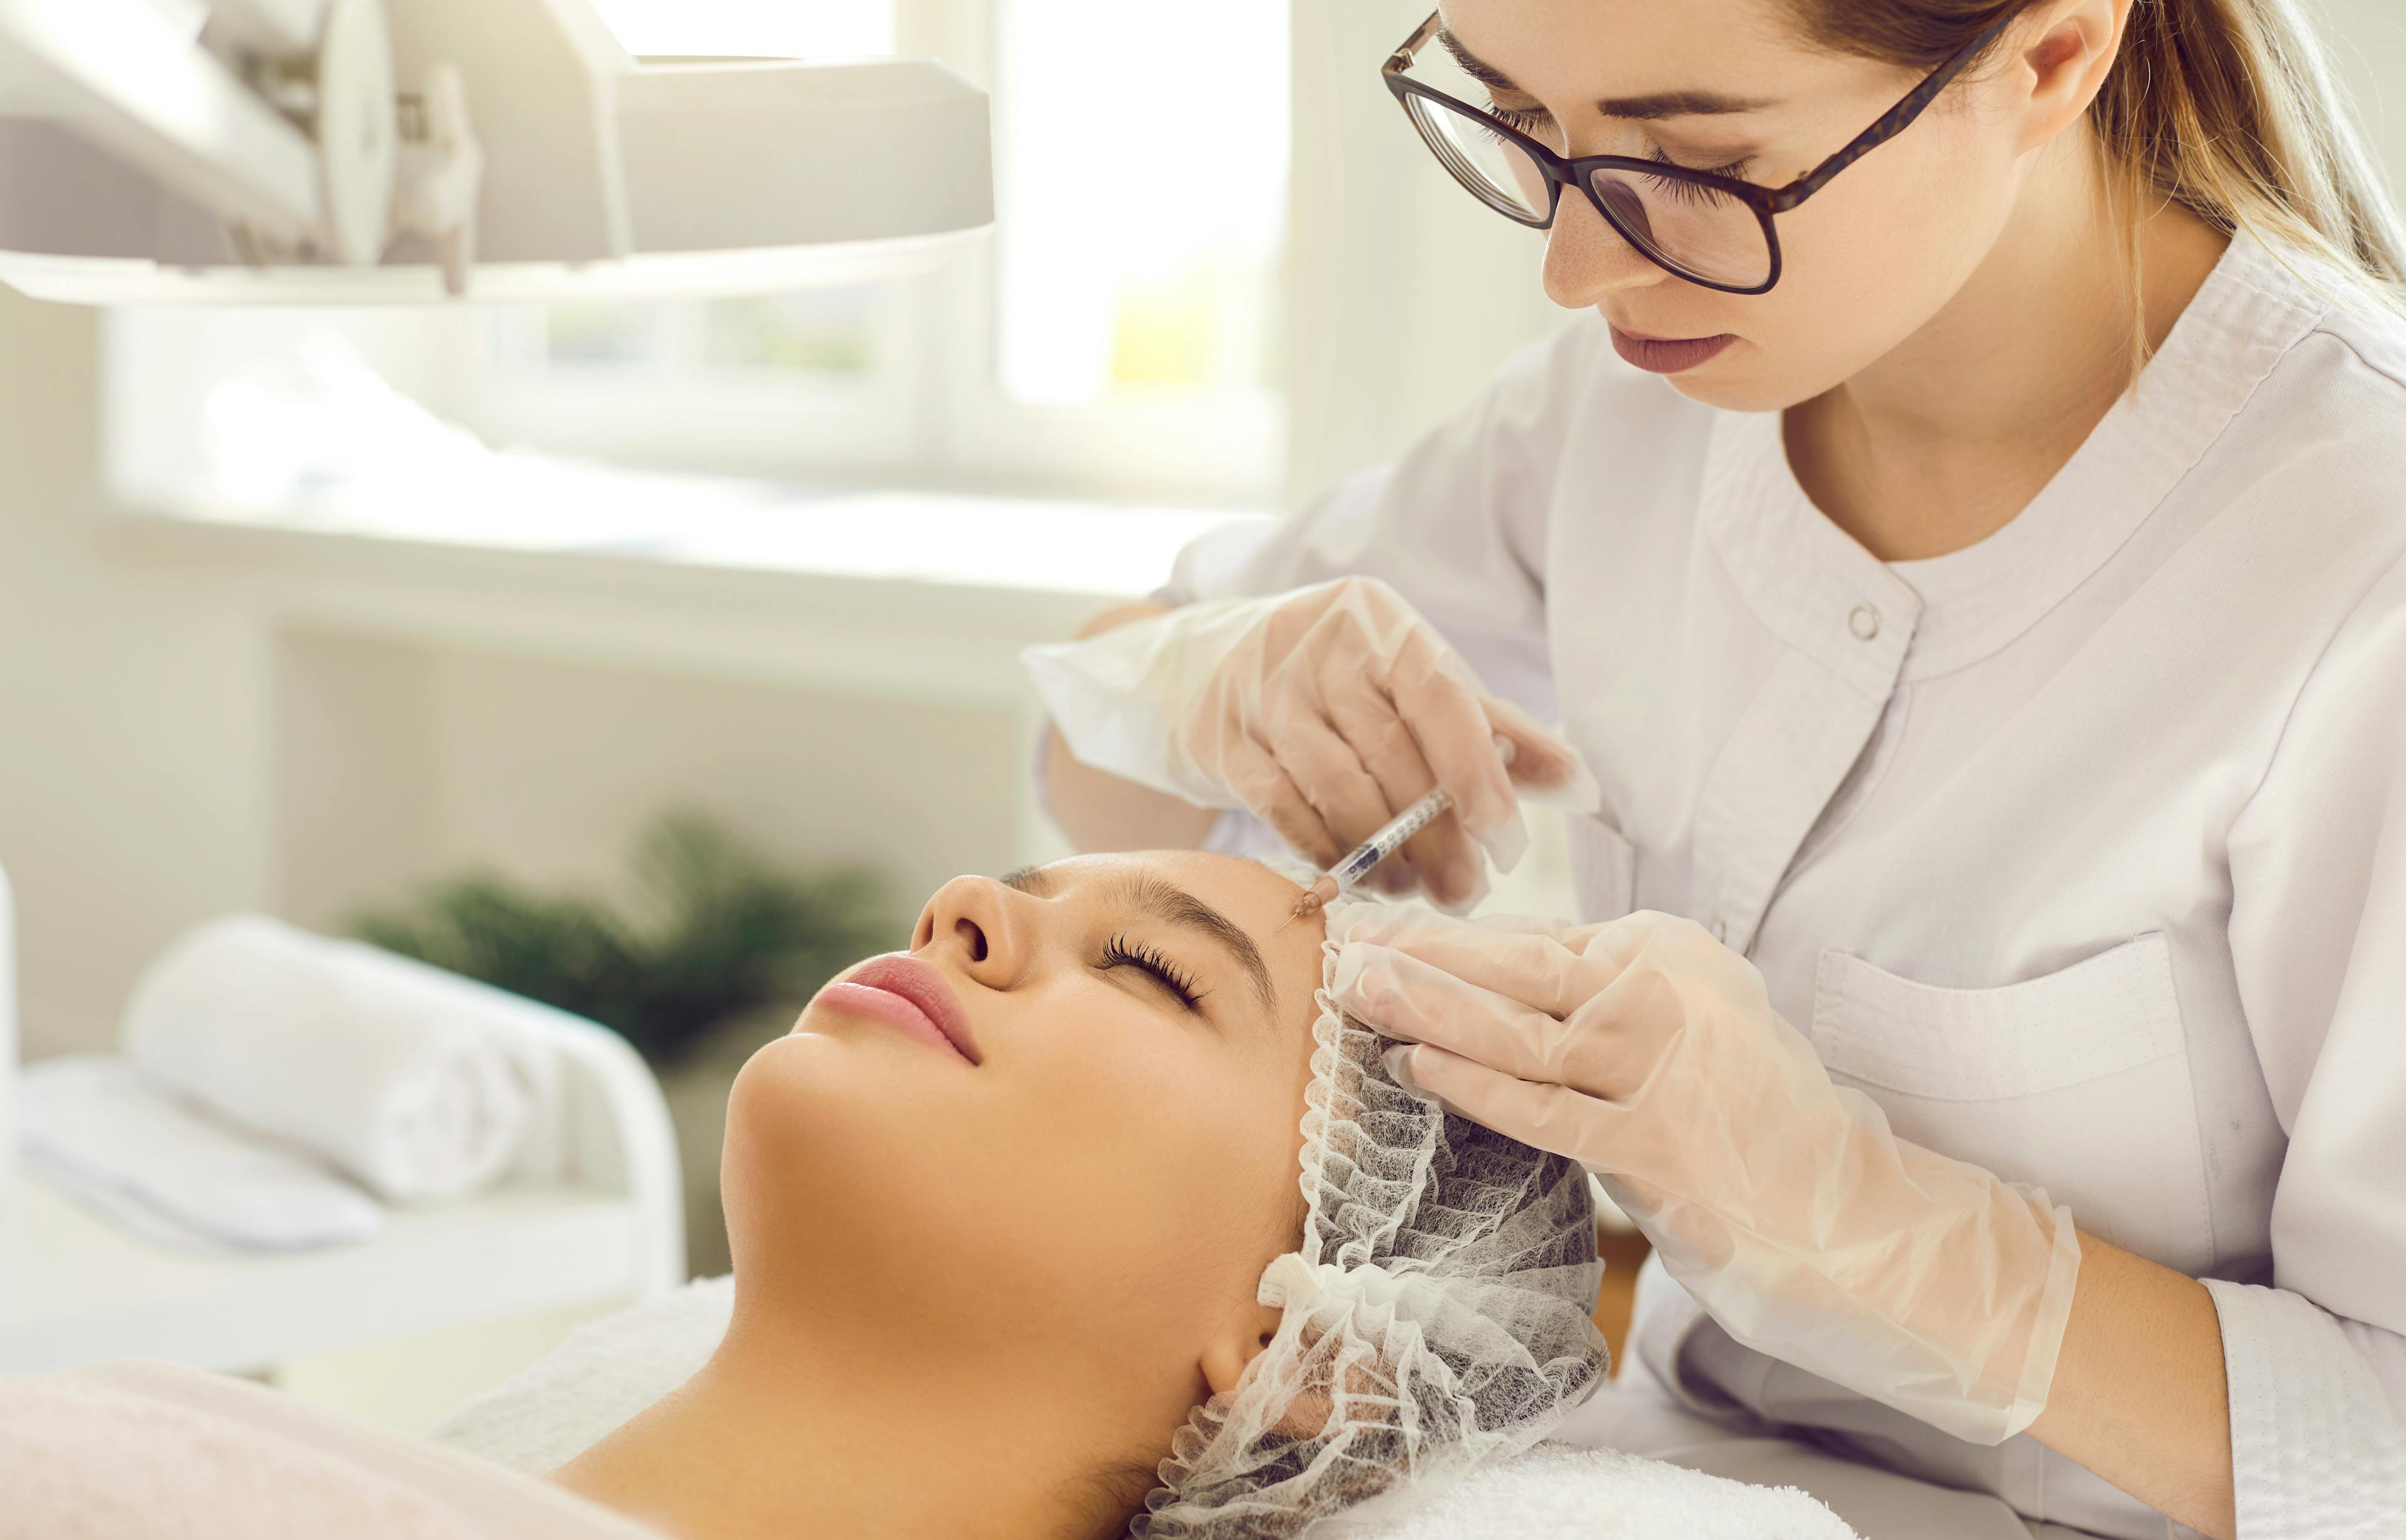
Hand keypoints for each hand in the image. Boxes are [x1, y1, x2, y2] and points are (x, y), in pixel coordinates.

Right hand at [1026, 578, 1594, 905]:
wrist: (1206, 665)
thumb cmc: (1340, 681)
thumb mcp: (1411, 684)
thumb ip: (1491, 729)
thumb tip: (1583, 785)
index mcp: (1377, 620)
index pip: (1437, 692)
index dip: (1475, 766)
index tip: (1503, 835)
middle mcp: (1314, 644)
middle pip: (1390, 751)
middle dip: (1436, 833)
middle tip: (1467, 890)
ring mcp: (1258, 691)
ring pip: (1336, 787)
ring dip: (1385, 853)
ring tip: (1417, 890)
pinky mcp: (1219, 739)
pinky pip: (1282, 810)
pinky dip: (1326, 852)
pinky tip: (1358, 879)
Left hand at [1332, 906, 2081, 1444]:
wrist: (1851, 1204)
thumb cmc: (1751, 1115)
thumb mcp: (1685, 1021)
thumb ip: (1600, 996)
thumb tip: (1486, 981)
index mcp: (1666, 948)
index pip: (1532, 938)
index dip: (1443, 935)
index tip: (1372, 927)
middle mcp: (1663, 991)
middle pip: (1513, 966)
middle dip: (1416, 953)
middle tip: (1334, 940)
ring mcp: (1660, 1066)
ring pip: (1517, 1029)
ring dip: (1425, 1006)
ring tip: (1353, 989)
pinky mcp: (1655, 1142)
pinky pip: (1545, 1109)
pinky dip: (1475, 1085)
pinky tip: (1416, 1064)